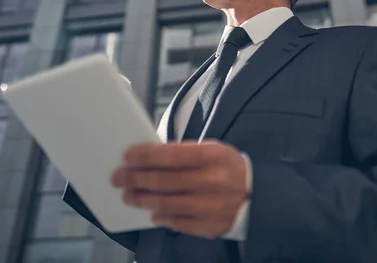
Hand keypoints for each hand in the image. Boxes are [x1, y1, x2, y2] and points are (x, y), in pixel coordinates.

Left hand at [111, 140, 247, 238]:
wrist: (258, 195)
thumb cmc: (227, 168)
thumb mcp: (212, 150)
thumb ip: (183, 152)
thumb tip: (148, 157)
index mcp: (214, 156)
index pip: (170, 155)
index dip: (144, 156)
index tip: (127, 156)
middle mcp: (214, 181)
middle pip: (164, 181)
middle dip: (135, 179)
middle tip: (118, 178)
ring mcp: (214, 206)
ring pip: (168, 204)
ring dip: (142, 200)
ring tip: (129, 195)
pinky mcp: (212, 226)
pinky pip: (179, 223)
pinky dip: (162, 217)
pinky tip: (152, 212)